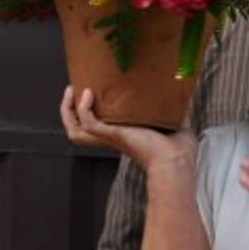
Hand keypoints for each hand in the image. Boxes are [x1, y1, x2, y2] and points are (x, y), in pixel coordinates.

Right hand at [60, 87, 194, 170]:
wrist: (177, 160)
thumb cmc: (178, 150)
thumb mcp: (173, 121)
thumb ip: (173, 108)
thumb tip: (180, 91)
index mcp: (125, 135)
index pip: (98, 126)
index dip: (89, 111)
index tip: (90, 91)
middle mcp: (114, 137)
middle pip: (78, 130)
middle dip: (69, 110)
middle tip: (72, 89)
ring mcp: (112, 137)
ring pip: (76, 130)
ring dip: (68, 110)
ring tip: (71, 90)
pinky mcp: (115, 136)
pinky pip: (88, 124)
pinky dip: (83, 110)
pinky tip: (87, 94)